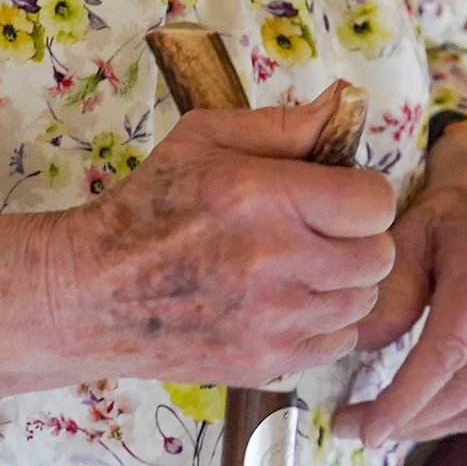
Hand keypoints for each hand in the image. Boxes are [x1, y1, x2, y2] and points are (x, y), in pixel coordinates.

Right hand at [0, 101, 396, 403]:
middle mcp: (275, 263)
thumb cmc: (148, 207)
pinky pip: (336, 343)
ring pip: (362, 302)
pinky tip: (286, 304)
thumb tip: (347, 101)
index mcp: (264, 199)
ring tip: (300, 267)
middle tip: (321, 233)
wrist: (89, 294)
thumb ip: (285, 124)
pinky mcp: (264, 363)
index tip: (336, 197)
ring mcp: (271, 322)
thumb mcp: (205, 139)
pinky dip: (322, 324)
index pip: (375, 204)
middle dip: (358, 239)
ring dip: (343, 282)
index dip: (361, 196)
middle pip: (377, 256)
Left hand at [335, 124, 466, 448]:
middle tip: (356, 430)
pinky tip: (419, 407)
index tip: (365, 428)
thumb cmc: (442, 215)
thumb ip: (388, 291)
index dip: (406, 398)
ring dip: (429, 423)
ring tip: (382, 423)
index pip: (448, 351)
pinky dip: (454, 411)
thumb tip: (361, 350)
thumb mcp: (403, 234)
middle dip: (409, 421)